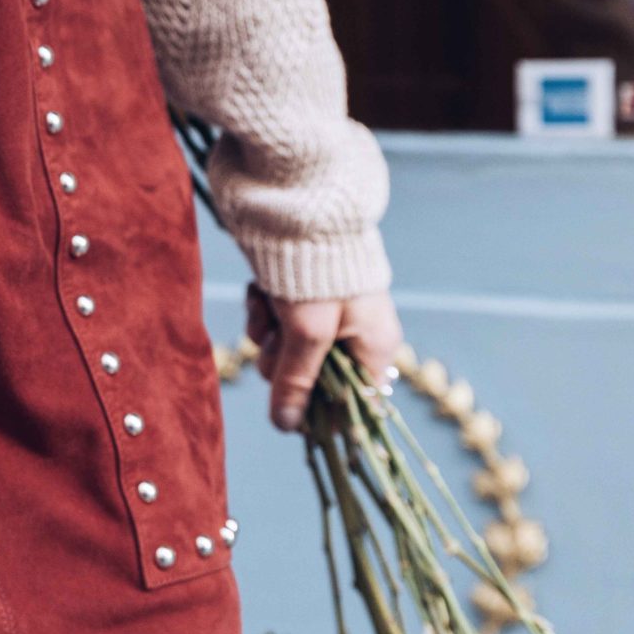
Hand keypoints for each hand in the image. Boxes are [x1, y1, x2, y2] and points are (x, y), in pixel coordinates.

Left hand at [245, 284, 402, 432]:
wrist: (297, 206)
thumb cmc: (315, 270)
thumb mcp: (307, 332)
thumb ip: (296, 381)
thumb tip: (286, 426)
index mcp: (374, 345)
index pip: (357, 403)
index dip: (323, 413)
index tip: (293, 415)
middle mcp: (354, 334)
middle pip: (311, 380)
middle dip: (283, 365)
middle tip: (274, 342)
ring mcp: (325, 316)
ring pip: (285, 353)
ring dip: (267, 336)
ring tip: (267, 308)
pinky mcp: (299, 299)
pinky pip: (275, 326)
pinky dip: (262, 313)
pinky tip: (259, 294)